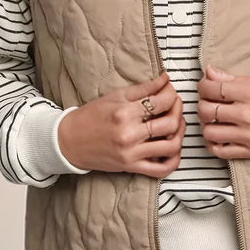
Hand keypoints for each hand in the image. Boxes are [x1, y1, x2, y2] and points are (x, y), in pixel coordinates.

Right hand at [58, 69, 185, 177]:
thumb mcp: (115, 96)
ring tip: (176, 124)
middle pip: (170, 123)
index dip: (172, 93)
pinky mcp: (131, 167)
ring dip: (180, 133)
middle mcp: (129, 134)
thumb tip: (165, 79)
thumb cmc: (91, 117)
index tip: (170, 90)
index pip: (161, 102)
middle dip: (179, 110)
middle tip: (175, 104)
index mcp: (124, 112)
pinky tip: (174, 149)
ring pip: (171, 146)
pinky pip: (161, 169)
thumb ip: (143, 88)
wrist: (69, 141)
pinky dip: (174, 160)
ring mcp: (132, 153)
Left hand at [197, 64, 249, 158]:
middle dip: (202, 104)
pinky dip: (213, 144)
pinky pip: (221, 151)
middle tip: (208, 102)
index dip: (203, 86)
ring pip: (209, 132)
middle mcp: (248, 115)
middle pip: (207, 110)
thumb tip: (210, 73)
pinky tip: (217, 135)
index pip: (213, 89)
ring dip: (205, 124)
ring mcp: (249, 136)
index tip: (205, 86)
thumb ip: (234, 79)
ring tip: (212, 119)